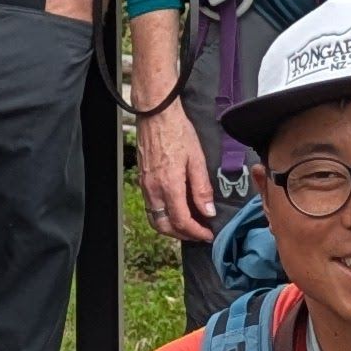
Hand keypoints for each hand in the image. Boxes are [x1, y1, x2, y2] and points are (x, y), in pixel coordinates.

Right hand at [136, 95, 222, 242]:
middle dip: (182, 235)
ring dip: (171, 228)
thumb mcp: (196, 159)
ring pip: (155, 219)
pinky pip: (151, 207)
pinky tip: (176, 209)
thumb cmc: (177, 131)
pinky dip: (163, 216)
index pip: (181, 221)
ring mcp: (145, 186)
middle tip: (199, 234)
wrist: (156, 114)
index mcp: (169, 185)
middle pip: (164, 226)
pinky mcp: (143, 180)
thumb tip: (207, 212)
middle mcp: (153, 190)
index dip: (196, 232)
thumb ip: (201, 188)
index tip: (208, 235)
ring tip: (189, 225)